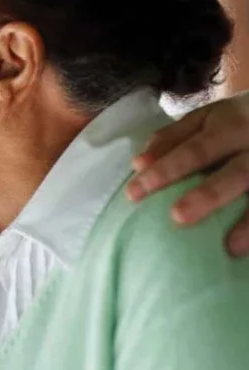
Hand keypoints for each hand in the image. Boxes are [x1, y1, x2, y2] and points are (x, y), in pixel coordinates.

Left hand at [126, 91, 248, 255]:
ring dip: (248, 221)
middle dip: (207, 196)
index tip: (133, 194)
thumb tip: (138, 164)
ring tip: (231, 246)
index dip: (165, 171)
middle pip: (234, 174)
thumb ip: (170, 139)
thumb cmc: (232, 123)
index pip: (194, 152)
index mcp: (231, 126)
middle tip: (178, 216)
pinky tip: (244, 249)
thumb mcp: (204, 120)